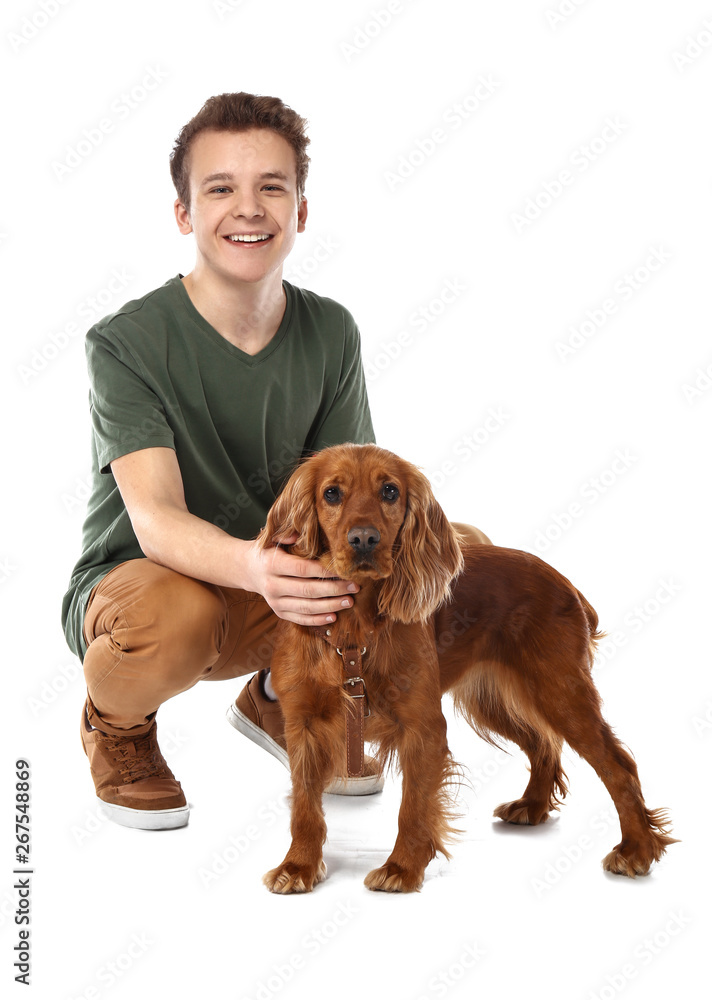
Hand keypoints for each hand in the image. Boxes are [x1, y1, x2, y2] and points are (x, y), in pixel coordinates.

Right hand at [241, 533, 359, 625]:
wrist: (247, 569)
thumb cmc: (267, 550)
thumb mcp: (272, 538)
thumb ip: (288, 535)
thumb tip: (302, 533)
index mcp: (271, 564)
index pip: (302, 569)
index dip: (324, 571)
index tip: (343, 570)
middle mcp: (271, 585)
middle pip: (308, 590)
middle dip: (334, 589)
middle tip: (354, 586)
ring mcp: (274, 602)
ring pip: (306, 607)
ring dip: (330, 606)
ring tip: (349, 601)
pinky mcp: (278, 612)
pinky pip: (300, 619)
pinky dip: (317, 620)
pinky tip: (334, 616)